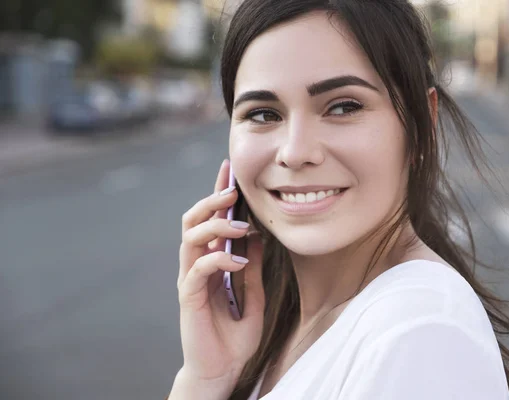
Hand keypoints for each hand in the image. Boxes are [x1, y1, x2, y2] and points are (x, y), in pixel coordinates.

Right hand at [174, 159, 264, 395]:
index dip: (218, 195)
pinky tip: (237, 261)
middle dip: (211, 200)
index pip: (211, 221)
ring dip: (214, 225)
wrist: (222, 371)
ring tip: (239, 226)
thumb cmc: (234, 337)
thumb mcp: (253, 296)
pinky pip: (198, 269)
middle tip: (233, 191)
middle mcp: (197, 266)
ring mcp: (190, 280)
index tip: (229, 171)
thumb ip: (252, 268)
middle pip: (194, 221)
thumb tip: (256, 237)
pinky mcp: (188, 297)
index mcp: (211, 262)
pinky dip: (218, 259)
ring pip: (190, 237)